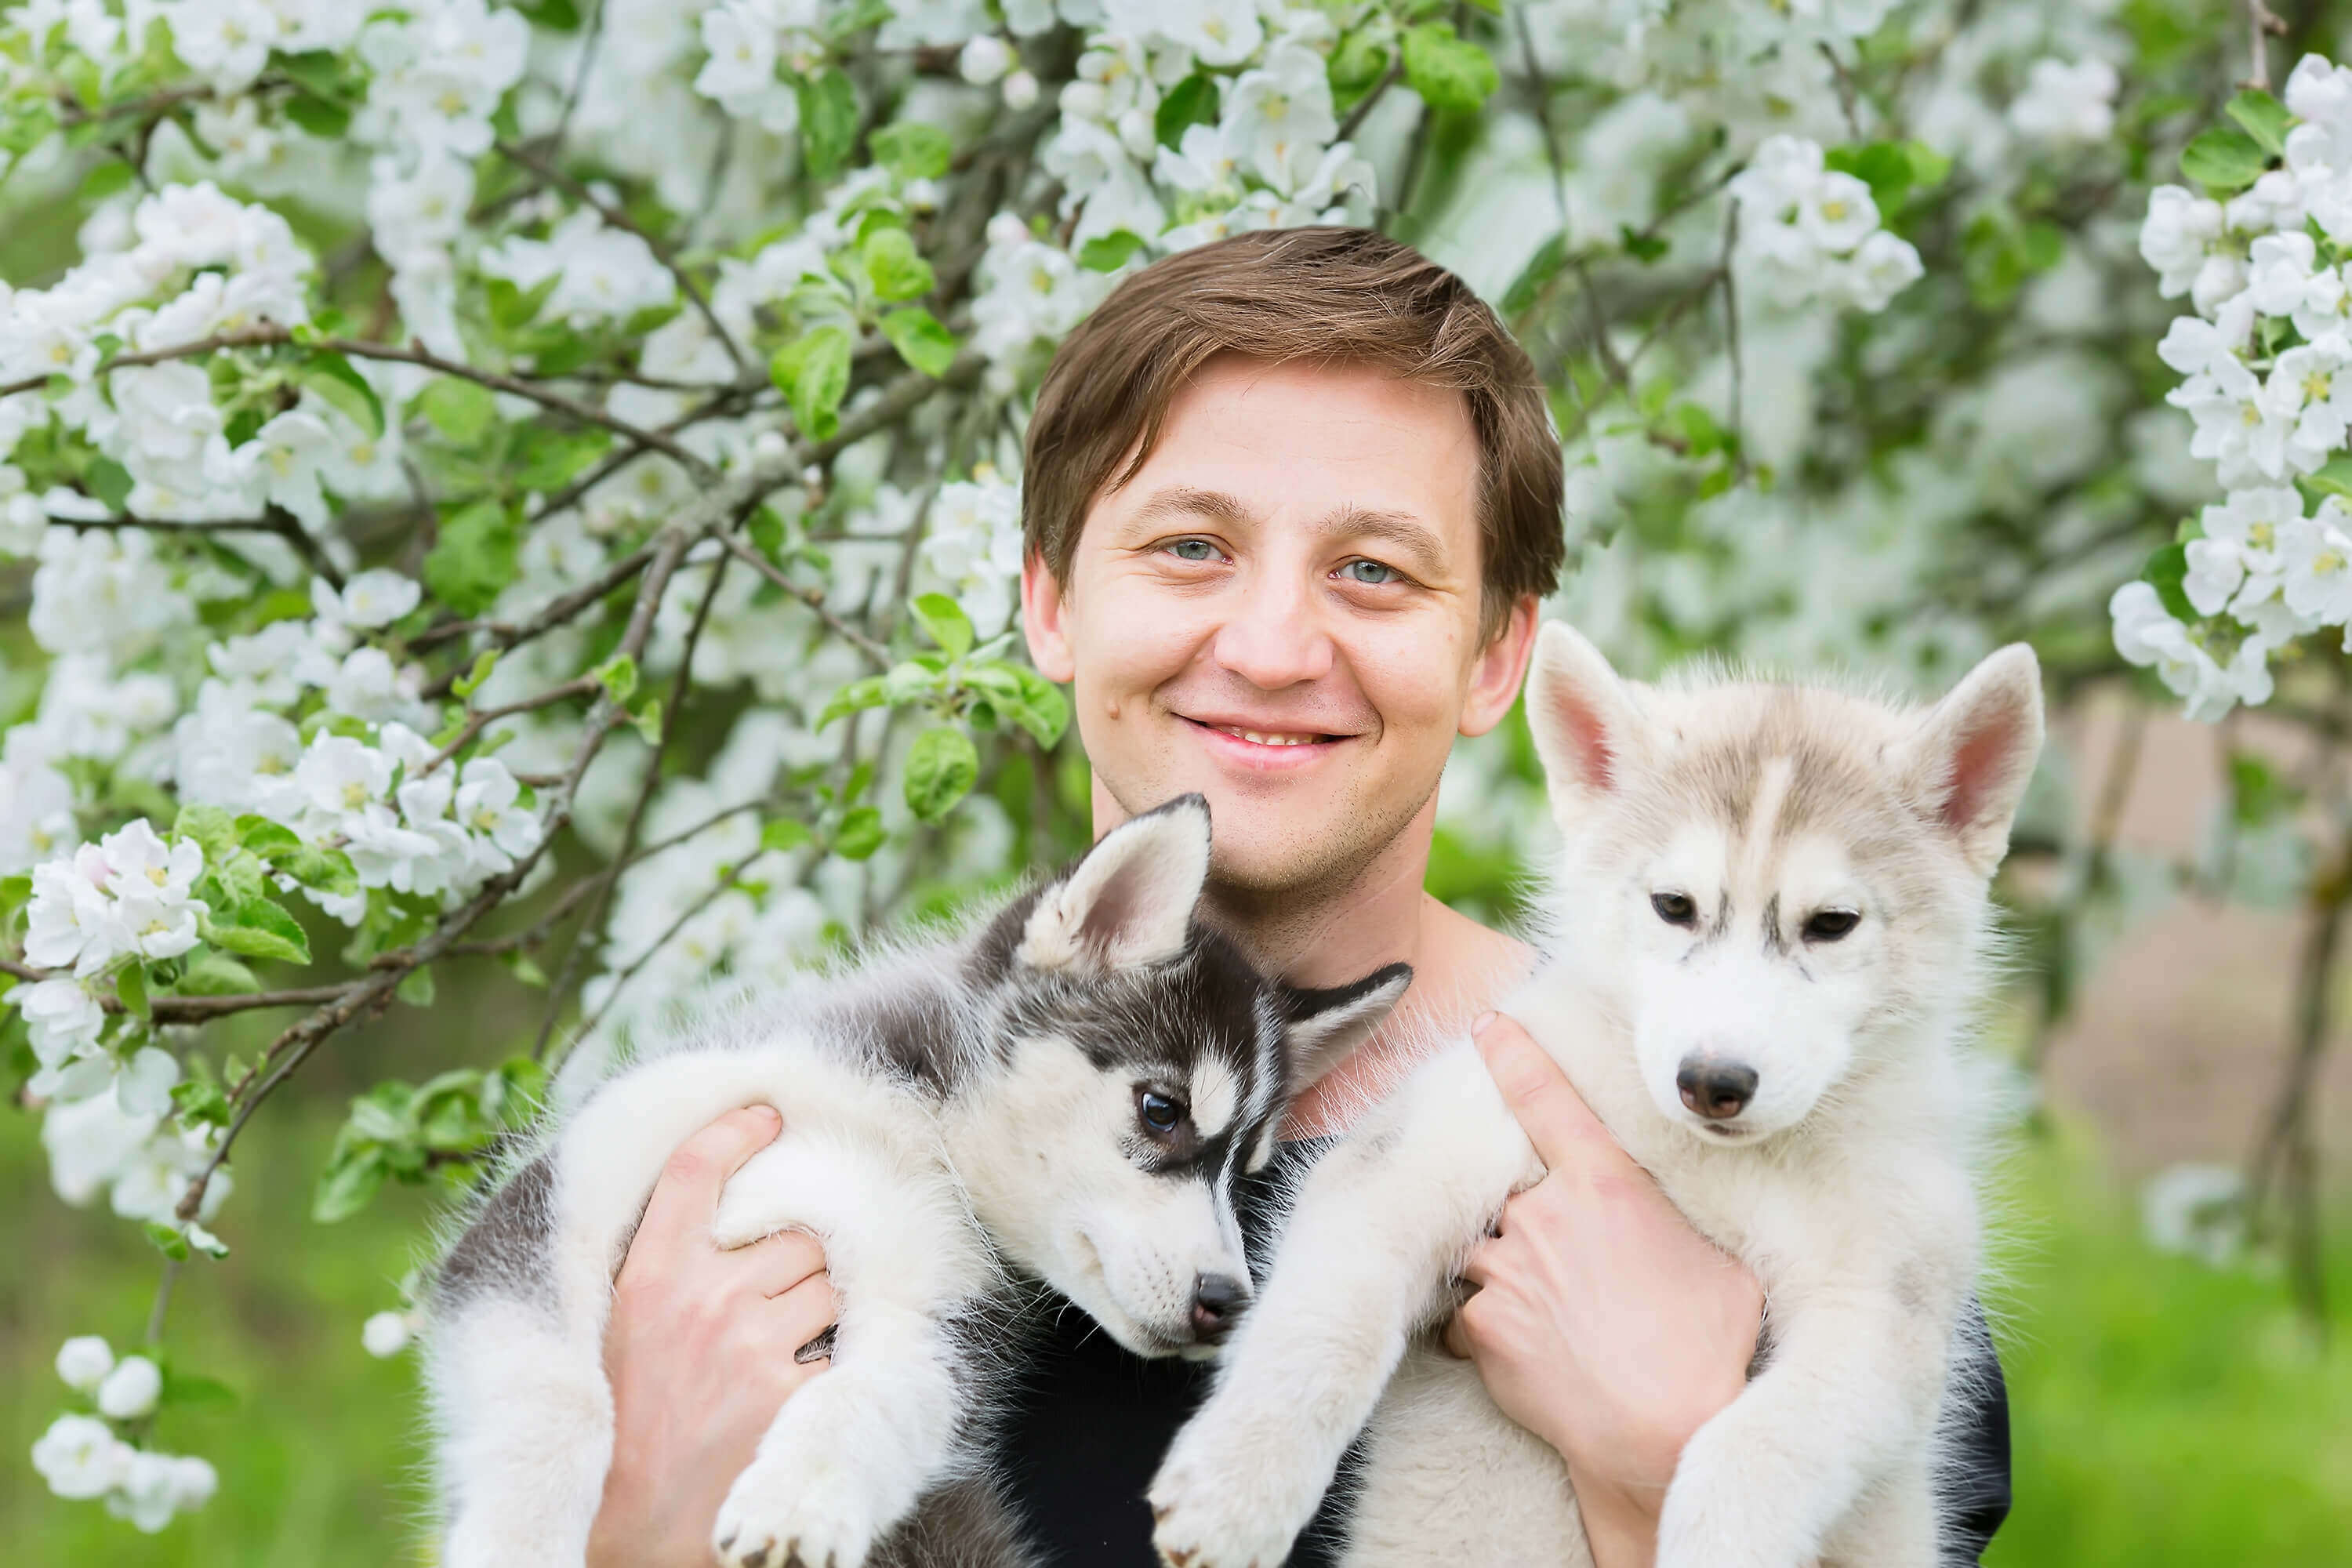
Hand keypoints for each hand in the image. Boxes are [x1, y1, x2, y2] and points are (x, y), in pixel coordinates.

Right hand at [586, 1106, 838, 1567]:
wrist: (627, 1520)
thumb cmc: (621, 1420)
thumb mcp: (618, 1327)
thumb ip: (662, 1264)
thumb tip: (718, 1211)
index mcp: (646, 1274)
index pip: (694, 1168)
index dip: (735, 1131)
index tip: (766, 1116)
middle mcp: (701, 1297)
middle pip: (793, 1233)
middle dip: (794, 1261)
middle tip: (765, 1303)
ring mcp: (751, 1343)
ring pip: (828, 1282)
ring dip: (818, 1308)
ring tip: (776, 1350)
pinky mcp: (791, 1391)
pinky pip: (839, 1346)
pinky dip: (827, 1364)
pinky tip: (790, 1391)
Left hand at [1442, 1013, 1761, 1567]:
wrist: (1662, 1436)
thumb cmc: (1709, 1350)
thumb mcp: (1717, 1260)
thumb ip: (1672, 1217)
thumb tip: (1664, 1210)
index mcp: (1606, 1183)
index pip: (1545, 1097)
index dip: (1512, 1055)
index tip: (1487, 1026)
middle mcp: (1542, 1214)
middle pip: (1516, 1193)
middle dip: (1538, 1223)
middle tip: (1583, 1278)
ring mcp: (1503, 1268)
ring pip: (1488, 1250)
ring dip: (1512, 1274)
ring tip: (1564, 1323)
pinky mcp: (1478, 1325)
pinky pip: (1467, 1311)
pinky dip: (1489, 1328)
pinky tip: (1537, 1355)